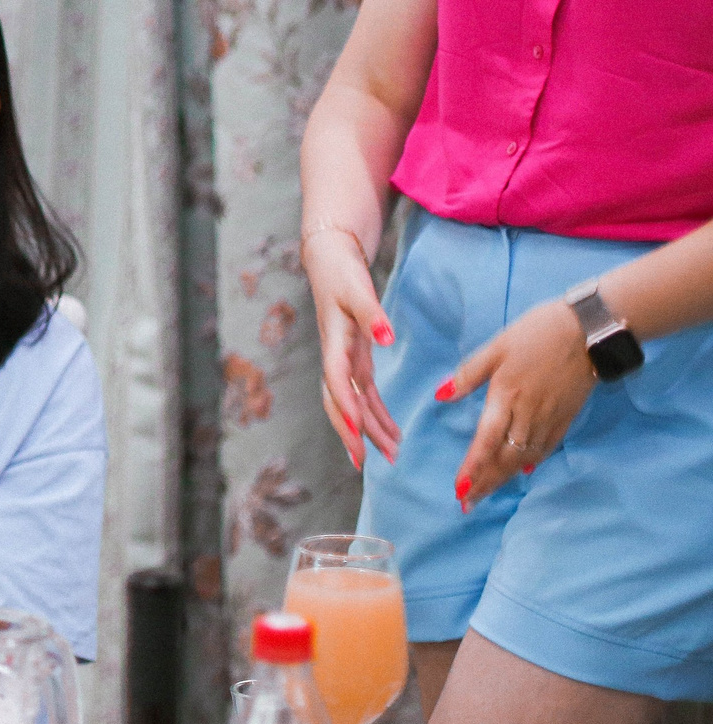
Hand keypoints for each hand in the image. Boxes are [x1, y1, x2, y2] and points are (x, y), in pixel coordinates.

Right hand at [304, 226, 400, 466]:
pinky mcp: (354, 359)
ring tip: (389, 456)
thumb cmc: (343, 274)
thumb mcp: (358, 290)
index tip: (358, 435)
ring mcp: (343, 361)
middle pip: (339, 404)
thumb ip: (373, 314)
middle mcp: (335, 358)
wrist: (330, 261)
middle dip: (352, 434)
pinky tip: (392, 433)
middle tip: (366, 462)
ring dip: (368, 431)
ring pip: (352, 404)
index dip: (346, 409)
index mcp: (334, 343)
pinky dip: (377, 415)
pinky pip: (364, 395)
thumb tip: (386, 338)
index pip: (337, 382)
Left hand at [440, 299, 593, 509]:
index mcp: (506, 395)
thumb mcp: (496, 346)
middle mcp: (528, 413)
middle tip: (467, 503)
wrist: (590, 329)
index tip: (460, 489)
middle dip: (485, 482)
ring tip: (487, 493)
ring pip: (525, 456)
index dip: (473, 467)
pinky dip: (532, 462)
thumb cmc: (537, 332)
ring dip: (505, 478)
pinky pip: (547, 446)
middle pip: (505, 456)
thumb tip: (440, 395)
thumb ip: (468, 374)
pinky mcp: (568, 415)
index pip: (486, 440)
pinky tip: (522, 471)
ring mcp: (550, 416)